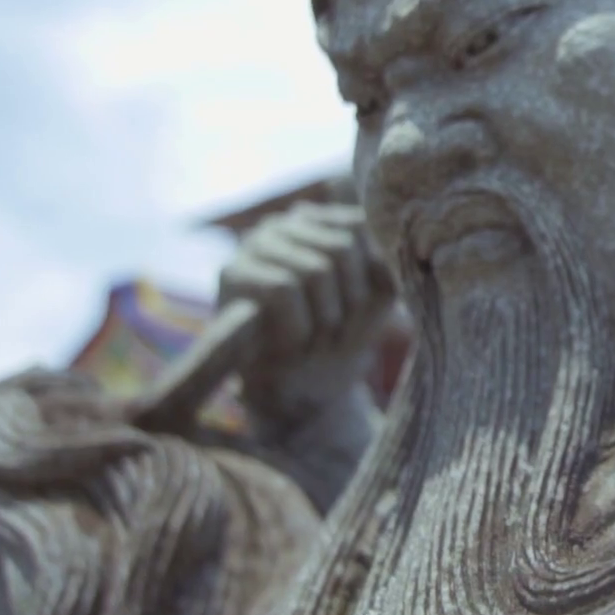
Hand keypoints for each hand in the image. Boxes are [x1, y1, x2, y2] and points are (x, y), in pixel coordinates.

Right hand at [217, 201, 393, 414]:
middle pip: (341, 248)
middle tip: (332, 334)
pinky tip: (290, 344)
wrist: (303, 394)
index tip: (356, 312)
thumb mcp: (377, 295)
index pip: (357, 226)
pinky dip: (298, 327)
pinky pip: (282, 288)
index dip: (367, 277)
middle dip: (347, 303)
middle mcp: (283, 223)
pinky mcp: (232, 274)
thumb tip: (380, 231)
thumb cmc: (342, 338)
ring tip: (312, 339)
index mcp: (319, 220)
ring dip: (324, 320)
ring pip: (315, 269)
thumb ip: (383, 259)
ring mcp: (253, 244)